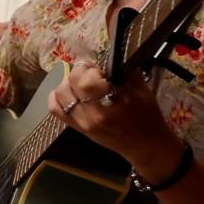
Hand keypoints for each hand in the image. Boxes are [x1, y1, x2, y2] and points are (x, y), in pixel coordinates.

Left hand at [46, 65, 182, 177]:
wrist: (146, 147)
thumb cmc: (147, 120)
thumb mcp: (141, 92)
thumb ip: (125, 72)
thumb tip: (114, 56)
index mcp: (102, 113)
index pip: (82, 83)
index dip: (89, 70)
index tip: (101, 71)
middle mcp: (85, 120)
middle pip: (66, 88)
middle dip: (78, 74)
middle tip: (93, 74)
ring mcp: (79, 125)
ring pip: (57, 98)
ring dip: (67, 84)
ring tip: (82, 81)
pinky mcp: (76, 128)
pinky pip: (56, 110)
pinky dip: (59, 97)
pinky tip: (71, 91)